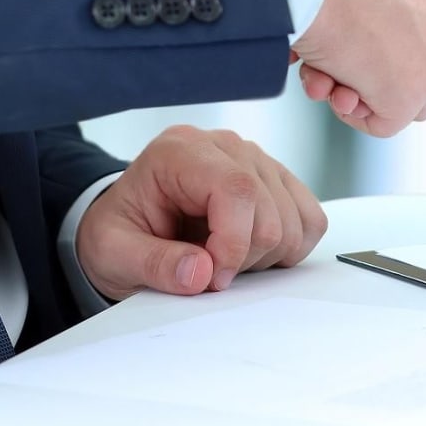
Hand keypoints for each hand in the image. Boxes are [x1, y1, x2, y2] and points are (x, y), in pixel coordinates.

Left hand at [75, 125, 325, 299]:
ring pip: (295, 219)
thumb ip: (153, 264)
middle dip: (244, 258)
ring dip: (266, 255)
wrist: (131, 221)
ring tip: (225, 257)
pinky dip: (289, 248)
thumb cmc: (122, 230)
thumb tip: (201, 273)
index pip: (236, 189)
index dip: (234, 243)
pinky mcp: (278, 181)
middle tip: (209, 271)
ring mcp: (257, 160)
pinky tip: (252, 251)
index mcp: (180, 150)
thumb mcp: (114, 252)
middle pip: (270, 210)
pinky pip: (311, 220)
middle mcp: (225, 146)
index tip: (213, 278)